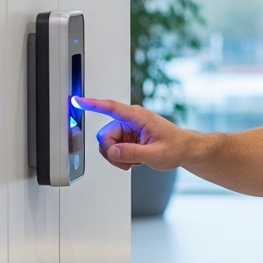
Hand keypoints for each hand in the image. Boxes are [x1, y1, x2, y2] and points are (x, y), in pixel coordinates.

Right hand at [77, 96, 196, 170]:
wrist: (185, 150)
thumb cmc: (176, 147)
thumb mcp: (155, 154)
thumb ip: (133, 153)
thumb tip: (112, 151)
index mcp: (138, 117)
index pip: (111, 108)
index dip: (92, 104)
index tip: (76, 100)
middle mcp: (130, 120)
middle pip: (104, 136)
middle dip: (112, 153)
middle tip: (127, 163)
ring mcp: (128, 128)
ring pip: (107, 144)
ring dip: (116, 157)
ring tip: (134, 162)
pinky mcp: (127, 136)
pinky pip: (112, 148)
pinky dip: (120, 157)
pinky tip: (134, 160)